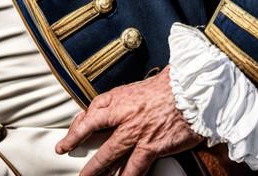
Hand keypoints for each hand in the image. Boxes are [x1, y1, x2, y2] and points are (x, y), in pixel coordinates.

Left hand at [55, 66, 204, 175]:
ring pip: (110, 155)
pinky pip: (135, 167)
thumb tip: (102, 114)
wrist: (191, 90)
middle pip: (94, 134)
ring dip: (98, 170)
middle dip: (79, 149)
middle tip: (70, 160)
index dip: (76, 128)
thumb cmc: (168, 89)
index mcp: (118, 98)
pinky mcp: (152, 145)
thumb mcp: (136, 90)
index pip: (90, 114)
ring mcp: (136, 131)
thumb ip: (119, 103)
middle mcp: (123, 114)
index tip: (67, 140)